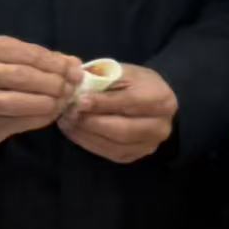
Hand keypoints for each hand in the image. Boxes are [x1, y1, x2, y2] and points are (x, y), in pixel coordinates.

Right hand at [0, 35, 83, 146]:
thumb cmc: (4, 78)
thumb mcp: (22, 61)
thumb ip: (49, 61)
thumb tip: (76, 65)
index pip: (30, 54)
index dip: (57, 64)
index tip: (77, 73)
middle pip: (22, 76)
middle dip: (52, 84)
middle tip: (71, 90)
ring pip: (15, 100)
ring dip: (45, 103)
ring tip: (62, 102)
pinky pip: (15, 120)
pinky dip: (38, 118)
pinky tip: (52, 114)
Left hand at [59, 64, 178, 163]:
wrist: (153, 104)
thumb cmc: (137, 83)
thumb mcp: (125, 72)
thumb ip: (106, 79)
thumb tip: (81, 90)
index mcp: (161, 100)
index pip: (130, 102)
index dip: (104, 103)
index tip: (80, 100)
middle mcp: (160, 127)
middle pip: (123, 129)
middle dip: (92, 122)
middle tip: (69, 113)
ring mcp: (148, 145)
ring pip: (114, 145)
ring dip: (87, 134)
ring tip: (67, 122)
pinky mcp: (134, 156)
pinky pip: (109, 153)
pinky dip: (88, 143)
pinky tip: (74, 131)